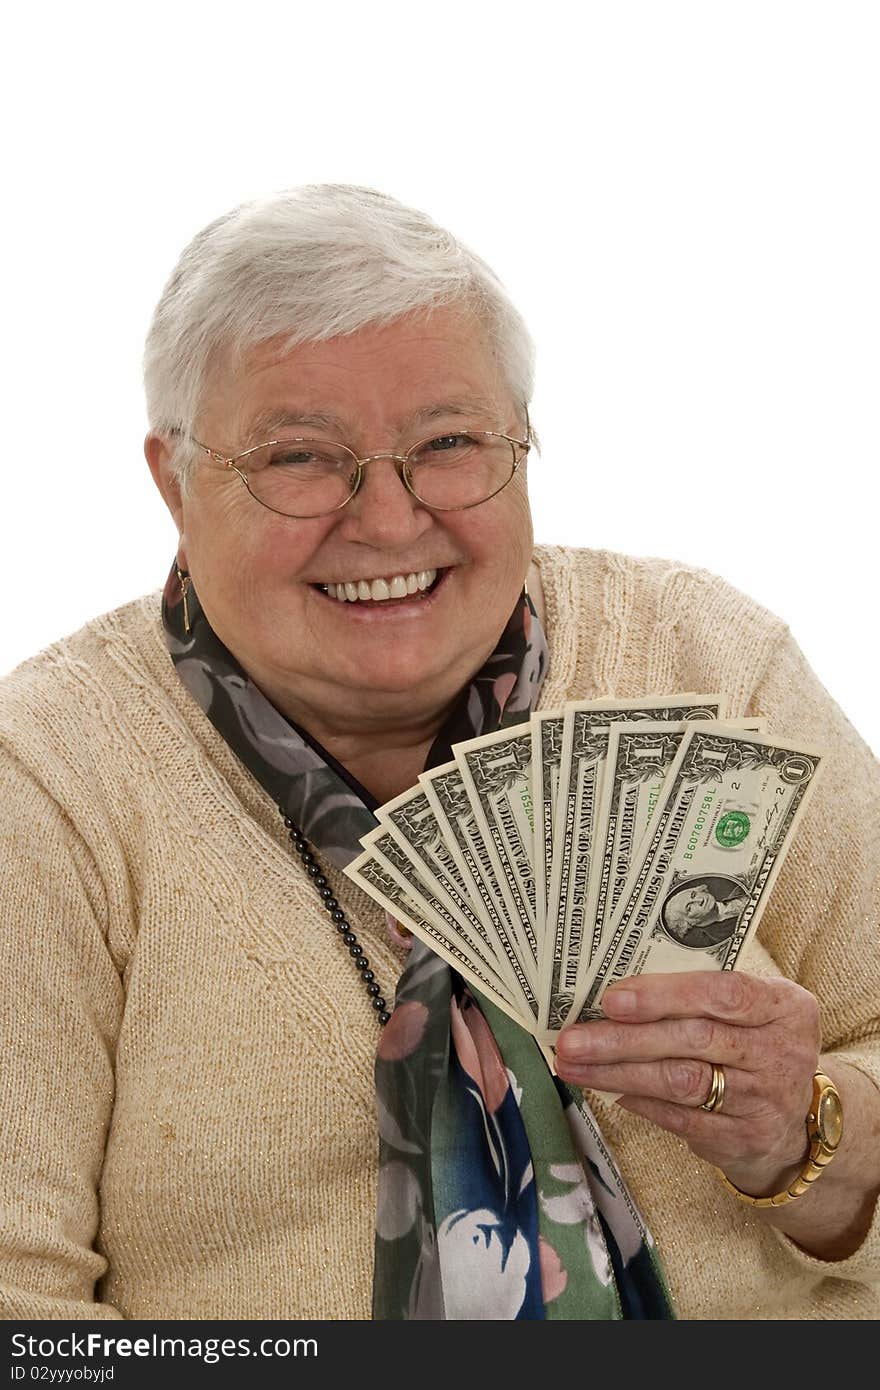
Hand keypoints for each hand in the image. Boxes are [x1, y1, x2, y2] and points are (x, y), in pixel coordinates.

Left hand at [554, 971, 820, 1197]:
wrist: (798, 1119)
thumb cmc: (755, 1043)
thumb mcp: (752, 1009)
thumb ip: (702, 993)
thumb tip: (619, 993)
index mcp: (785, 1007)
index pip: (724, 993)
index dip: (665, 995)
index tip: (612, 998)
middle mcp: (781, 1053)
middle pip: (694, 1040)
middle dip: (624, 1039)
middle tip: (571, 1039)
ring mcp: (765, 1101)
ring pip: (681, 1083)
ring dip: (619, 1073)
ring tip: (573, 1065)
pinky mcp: (744, 1139)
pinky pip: (680, 1119)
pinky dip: (639, 1101)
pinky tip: (608, 1088)